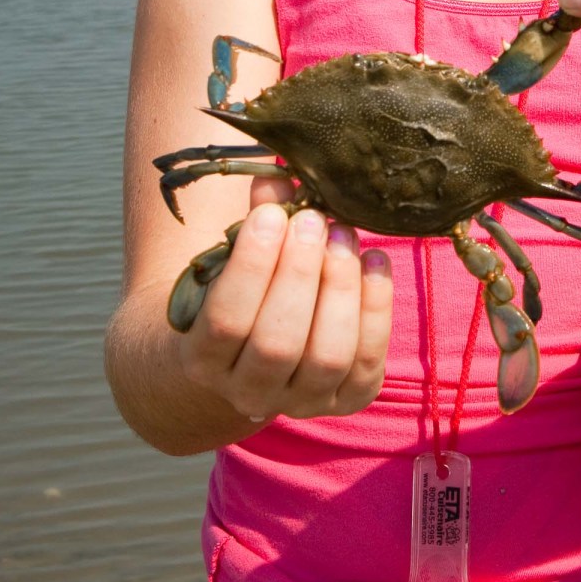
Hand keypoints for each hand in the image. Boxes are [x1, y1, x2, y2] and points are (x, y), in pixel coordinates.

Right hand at [175, 180, 394, 422]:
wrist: (253, 351)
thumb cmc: (241, 290)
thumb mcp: (234, 259)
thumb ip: (255, 222)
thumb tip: (278, 179)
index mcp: (203, 360)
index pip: (226, 321)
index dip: (252, 266)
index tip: (272, 216)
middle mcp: (248, 392)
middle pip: (278, 342)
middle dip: (300, 273)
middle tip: (314, 220)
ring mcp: (300, 402)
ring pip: (327, 356)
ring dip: (341, 288)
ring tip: (345, 235)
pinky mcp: (347, 400)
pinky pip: (368, 359)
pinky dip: (377, 306)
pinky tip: (375, 260)